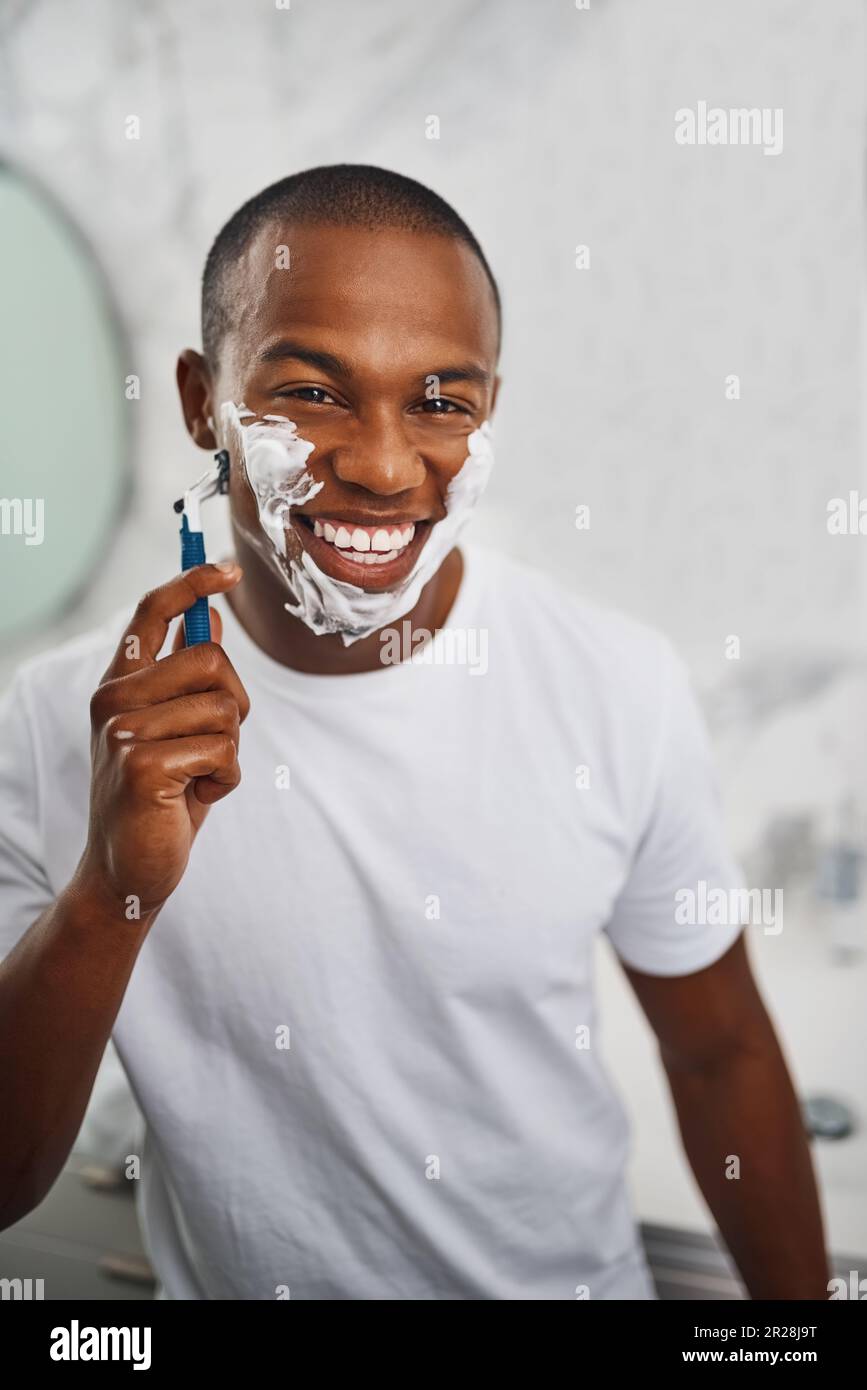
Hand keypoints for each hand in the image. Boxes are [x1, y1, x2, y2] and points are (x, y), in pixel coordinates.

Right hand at [78, 563, 249, 915]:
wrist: (127, 871)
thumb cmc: (160, 799)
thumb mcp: (176, 731)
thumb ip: (186, 680)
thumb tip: (211, 620)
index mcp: (121, 684)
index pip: (153, 611)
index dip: (192, 582)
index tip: (229, 570)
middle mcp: (114, 698)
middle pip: (212, 659)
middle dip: (235, 704)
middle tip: (215, 746)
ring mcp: (123, 729)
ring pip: (224, 707)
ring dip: (230, 750)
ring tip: (197, 777)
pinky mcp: (141, 764)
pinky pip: (223, 750)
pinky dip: (225, 779)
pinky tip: (194, 798)